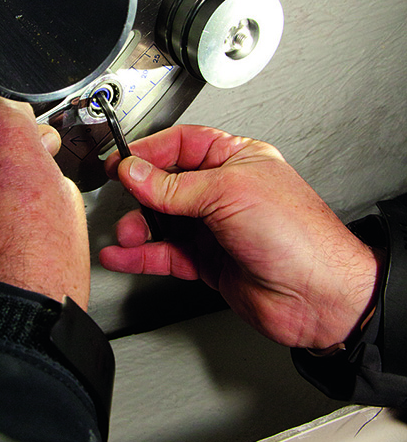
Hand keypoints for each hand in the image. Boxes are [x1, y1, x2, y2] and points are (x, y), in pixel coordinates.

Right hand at [100, 125, 381, 349]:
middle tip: (122, 198)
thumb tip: (136, 172)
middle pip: (168, 183)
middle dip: (141, 192)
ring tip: (126, 234)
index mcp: (238, 160)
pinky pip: (167, 254)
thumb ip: (175, 185)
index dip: (150, 151)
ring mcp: (217, 228)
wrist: (319, 297)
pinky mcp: (210, 262)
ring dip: (140, 226)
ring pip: (164, 221)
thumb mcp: (229, 193)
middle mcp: (226, 192)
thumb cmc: (299, 237)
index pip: (183, 144)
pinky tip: (124, 256)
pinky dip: (143, 256)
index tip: (121, 162)